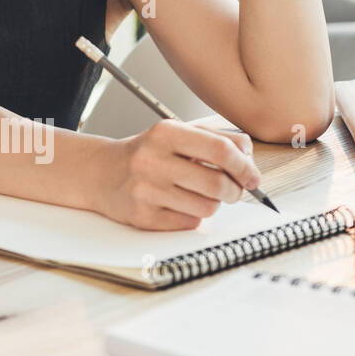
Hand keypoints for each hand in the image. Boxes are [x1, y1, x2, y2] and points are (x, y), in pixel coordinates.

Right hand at [94, 120, 261, 230]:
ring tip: (200, 195)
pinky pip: (189, 223)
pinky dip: (193, 217)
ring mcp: (145, 190)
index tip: (252, 176)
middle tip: (234, 190)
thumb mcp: (177, 134)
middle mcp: (152, 160)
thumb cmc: (147, 153)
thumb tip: (249, 159)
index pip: (221, 149)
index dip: (244, 166)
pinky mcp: (142, 217)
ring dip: (213, 204)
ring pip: (207, 207)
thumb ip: (216, 140)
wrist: (102, 173)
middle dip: (234, 191)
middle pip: (218, 183)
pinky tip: (180, 205)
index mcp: (165, 132)